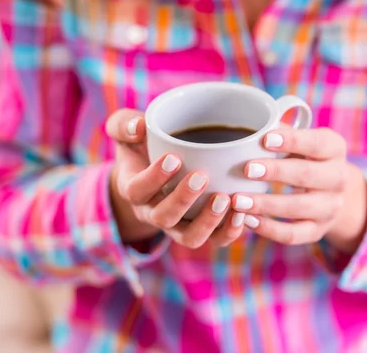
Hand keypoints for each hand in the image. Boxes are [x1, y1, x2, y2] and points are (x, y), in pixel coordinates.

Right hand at [105, 109, 244, 247]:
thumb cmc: (141, 146)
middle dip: (182, 199)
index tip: (173, 158)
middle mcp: (154, 213)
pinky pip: (214, 240)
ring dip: (207, 221)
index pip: (137, 190)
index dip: (153, 178)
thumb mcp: (125, 131)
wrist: (154, 172)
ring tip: (225, 198)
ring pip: (190, 237)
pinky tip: (242, 213)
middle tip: (201, 176)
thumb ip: (124, 125)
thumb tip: (139, 127)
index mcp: (134, 189)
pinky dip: (229, 231)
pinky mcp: (202, 229)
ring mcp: (178, 226)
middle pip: (164, 217)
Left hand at [232, 128, 366, 253]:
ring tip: (237, 200)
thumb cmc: (304, 156)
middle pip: (308, 175)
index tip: (264, 139)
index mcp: (334, 148)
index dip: (292, 141)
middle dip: (276, 172)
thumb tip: (247, 128)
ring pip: (299, 208)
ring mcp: (330, 207)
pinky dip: (269, 229)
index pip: (317, 144)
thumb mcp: (301, 139)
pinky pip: (293, 234)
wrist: (331, 191)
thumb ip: (280, 131)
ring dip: (266, 204)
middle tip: (246, 169)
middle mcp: (338, 178)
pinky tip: (248, 220)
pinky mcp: (318, 230)